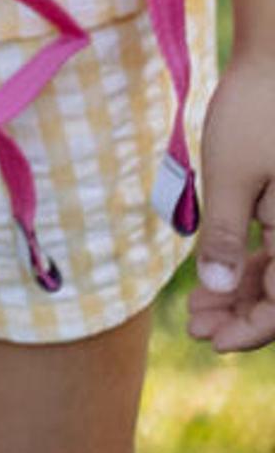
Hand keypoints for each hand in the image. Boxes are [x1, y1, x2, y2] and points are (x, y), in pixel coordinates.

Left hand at [190, 44, 274, 351]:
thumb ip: (225, 235)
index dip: (253, 329)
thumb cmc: (256, 113)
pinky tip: (215, 276)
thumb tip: (215, 289)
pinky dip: (249, 263)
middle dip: (244, 315)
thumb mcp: (230, 175)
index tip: (211, 340)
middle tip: (196, 327)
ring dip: (243, 293)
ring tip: (197, 309)